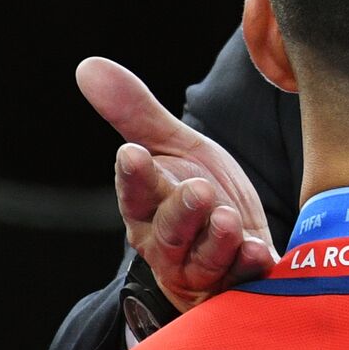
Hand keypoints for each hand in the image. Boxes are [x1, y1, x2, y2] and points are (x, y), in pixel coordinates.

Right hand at [75, 57, 277, 311]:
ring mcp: (205, 268)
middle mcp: (170, 244)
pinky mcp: (238, 283)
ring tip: (229, 220)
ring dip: (217, 241)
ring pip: (205, 260)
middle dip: (182, 212)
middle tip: (200, 190)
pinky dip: (250, 267)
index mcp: (148, 207)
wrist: (236, 241)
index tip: (133, 154)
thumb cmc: (197, 192)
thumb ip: (137, 113)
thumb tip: (89, 66)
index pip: (135, 193)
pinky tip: (259, 251)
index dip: (134, 177)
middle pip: (170, 232)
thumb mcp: (175, 147)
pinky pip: (242, 280)